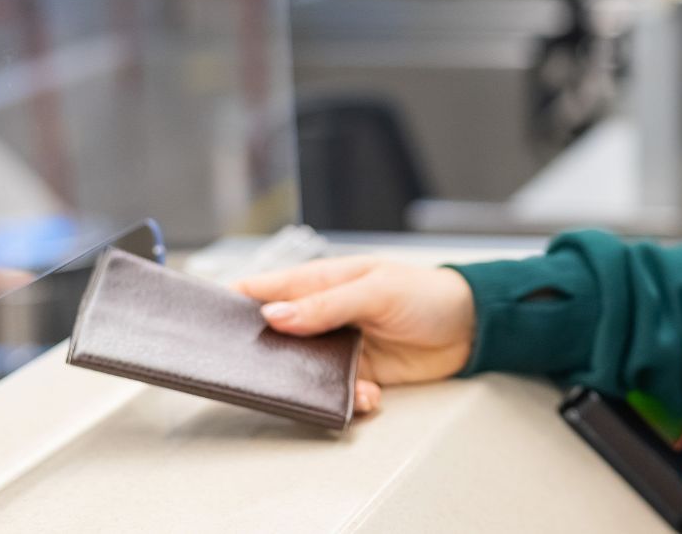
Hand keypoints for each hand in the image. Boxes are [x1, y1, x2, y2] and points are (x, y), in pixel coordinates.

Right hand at [231, 256, 475, 414]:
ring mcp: (337, 347)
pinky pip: (337, 394)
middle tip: (266, 377)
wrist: (471, 326)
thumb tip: (273, 315)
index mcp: (318, 283)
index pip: (261, 289)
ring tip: (344, 387)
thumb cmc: (425, 292)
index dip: (233, 305)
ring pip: (303, 373)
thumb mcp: (375, 290)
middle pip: (274, 339)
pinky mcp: (357, 374)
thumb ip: (324, 304)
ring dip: (315, 386)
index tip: (211, 327)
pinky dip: (349, 400)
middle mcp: (321, 316)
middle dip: (268, 360)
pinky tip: (370, 396)